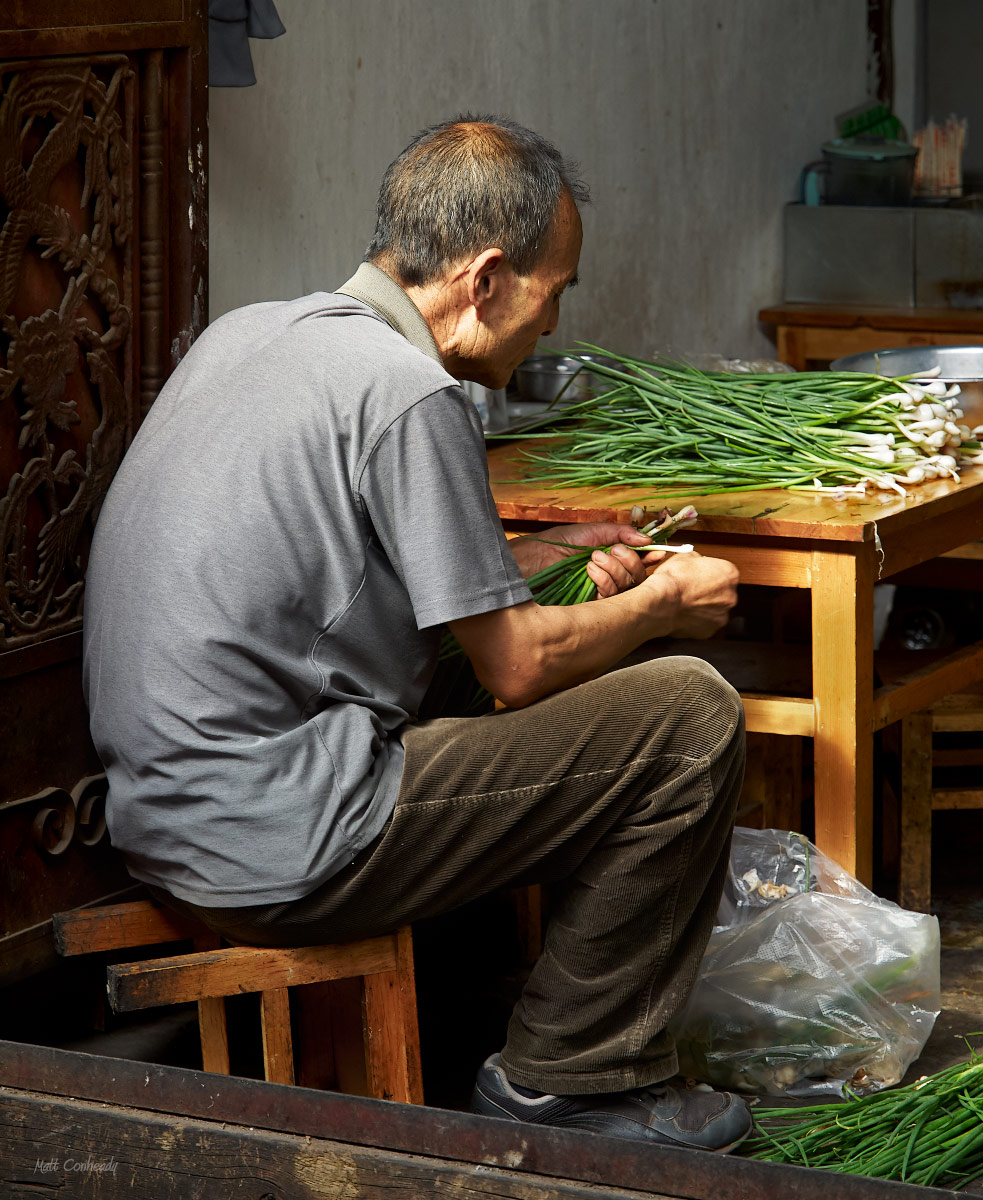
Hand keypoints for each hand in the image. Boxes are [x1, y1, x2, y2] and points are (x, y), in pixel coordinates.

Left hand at [511, 522, 665, 596]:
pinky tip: (590, 570)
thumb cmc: (551, 546)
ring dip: (615, 569)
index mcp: (608, 561)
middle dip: (631, 561)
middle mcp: (607, 579)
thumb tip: (646, 538)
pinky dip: (605, 580)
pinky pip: (611, 599)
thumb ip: (618, 533)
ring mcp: (598, 595)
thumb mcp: (588, 533)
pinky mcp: (589, 609)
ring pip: (627, 589)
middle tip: (613, 550)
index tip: (655, 550)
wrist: (526, 562)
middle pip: (637, 579)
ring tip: (593, 558)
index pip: (637, 563)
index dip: (648, 558)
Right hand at [645, 551, 738, 637]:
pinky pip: (705, 623)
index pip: (724, 572)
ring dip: (704, 607)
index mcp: (730, 574)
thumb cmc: (673, 580)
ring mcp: (721, 615)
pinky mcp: (709, 631)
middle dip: (709, 592)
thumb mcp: (685, 556)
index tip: (700, 575)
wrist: (662, 601)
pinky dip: (696, 620)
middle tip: (692, 589)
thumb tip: (695, 561)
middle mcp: (730, 596)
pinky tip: (684, 613)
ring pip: (714, 610)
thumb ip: (697, 559)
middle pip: (723, 592)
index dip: (709, 573)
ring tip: (686, 602)